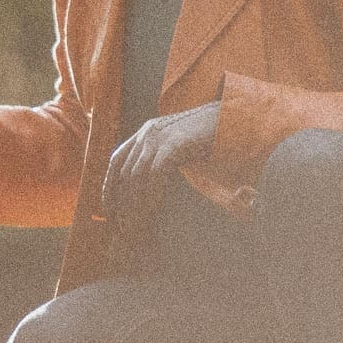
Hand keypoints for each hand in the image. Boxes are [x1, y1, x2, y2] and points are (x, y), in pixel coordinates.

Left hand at [99, 101, 219, 225]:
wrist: (233, 117)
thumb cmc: (209, 137)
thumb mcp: (179, 144)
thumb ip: (164, 158)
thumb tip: (153, 187)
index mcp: (145, 132)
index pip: (116, 161)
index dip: (109, 186)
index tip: (110, 210)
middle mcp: (147, 133)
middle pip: (123, 171)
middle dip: (120, 200)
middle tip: (122, 225)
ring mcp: (160, 136)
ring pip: (136, 174)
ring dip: (133, 202)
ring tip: (136, 224)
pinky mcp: (175, 143)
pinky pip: (156, 173)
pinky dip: (151, 194)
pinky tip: (152, 210)